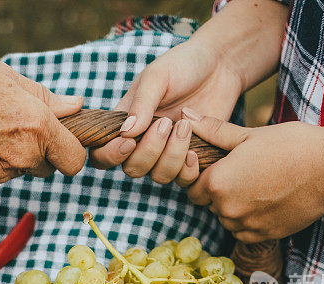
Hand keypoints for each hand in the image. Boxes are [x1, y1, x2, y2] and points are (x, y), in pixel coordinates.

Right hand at [0, 58, 86, 187]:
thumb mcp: (7, 77)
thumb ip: (46, 97)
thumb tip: (75, 106)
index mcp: (38, 127)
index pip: (75, 160)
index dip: (71, 151)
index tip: (61, 139)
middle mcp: (23, 156)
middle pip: (47, 167)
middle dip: (40, 152)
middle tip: (17, 126)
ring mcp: (0, 174)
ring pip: (19, 170)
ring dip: (13, 155)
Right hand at [90, 39, 241, 184]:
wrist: (221, 64)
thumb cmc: (183, 65)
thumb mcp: (157, 77)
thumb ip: (141, 104)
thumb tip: (125, 133)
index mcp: (126, 123)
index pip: (102, 153)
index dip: (110, 155)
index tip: (129, 142)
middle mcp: (143, 142)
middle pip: (132, 169)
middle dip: (149, 151)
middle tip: (165, 122)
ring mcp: (168, 152)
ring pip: (159, 176)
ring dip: (171, 156)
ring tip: (185, 125)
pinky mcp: (191, 158)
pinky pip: (184, 179)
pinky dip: (188, 168)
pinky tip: (196, 147)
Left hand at [182, 115, 323, 241]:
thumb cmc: (291, 146)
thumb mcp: (249, 135)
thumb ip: (214, 131)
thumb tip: (185, 116)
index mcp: (217, 183)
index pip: (193, 187)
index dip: (203, 176)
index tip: (219, 166)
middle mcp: (226, 209)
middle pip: (209, 204)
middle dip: (218, 191)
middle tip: (242, 173)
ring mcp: (245, 226)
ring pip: (227, 218)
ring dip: (234, 206)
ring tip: (258, 185)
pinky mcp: (263, 236)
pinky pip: (244, 231)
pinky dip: (249, 220)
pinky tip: (267, 200)